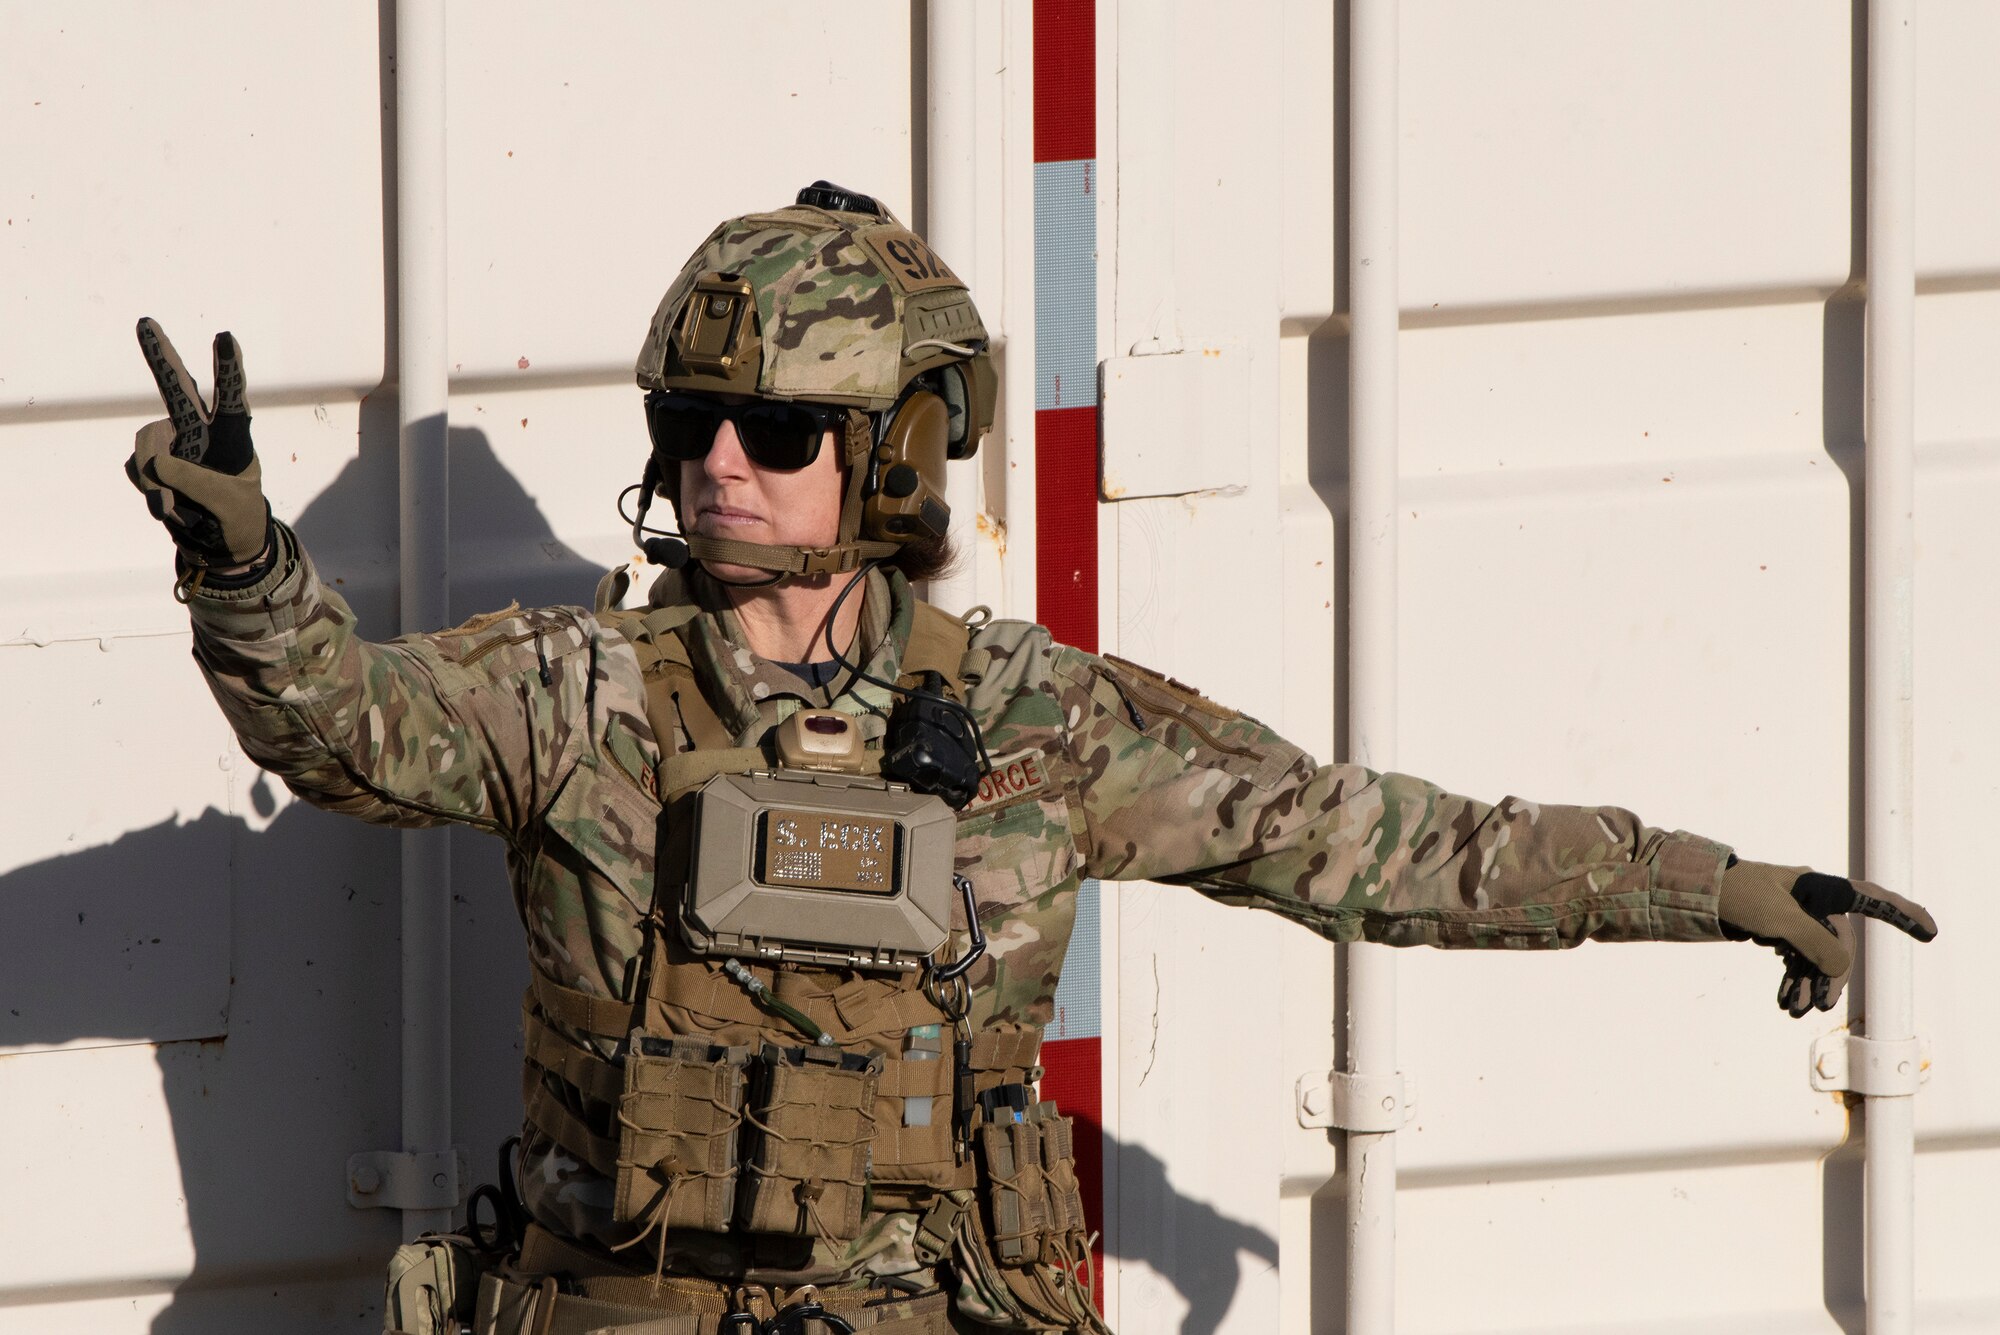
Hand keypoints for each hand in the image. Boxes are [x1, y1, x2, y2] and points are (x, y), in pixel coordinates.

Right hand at [125, 317, 269, 568]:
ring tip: (185, 509)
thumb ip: (195, 480)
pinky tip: (175, 510)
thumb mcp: (227, 502)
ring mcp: (173, 446)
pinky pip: (139, 472)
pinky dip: (155, 497)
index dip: (228, 368)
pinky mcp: (153, 464)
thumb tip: (154, 462)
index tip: (226, 337)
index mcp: (232, 435)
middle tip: (145, 322)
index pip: (232, 397)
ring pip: (147, 448)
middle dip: (161, 356)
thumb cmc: (239, 517)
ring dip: (160, 485)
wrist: (223, 546)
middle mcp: (199, 432)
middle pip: (177, 389)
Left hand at [1718, 861, 1937, 1016]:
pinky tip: (1786, 1001)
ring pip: (1815, 956)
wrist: (1692, 894)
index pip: (1870, 899)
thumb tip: (1842, 967)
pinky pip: (1795, 959)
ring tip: (1794, 1009)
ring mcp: (1794, 917)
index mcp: (1819, 888)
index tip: (1930, 930)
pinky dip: (1794, 980)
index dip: (1902, 913)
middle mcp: (1811, 901)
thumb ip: (1816, 943)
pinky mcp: (1775, 930)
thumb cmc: (1735, 895)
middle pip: (1838, 943)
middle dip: (1830, 976)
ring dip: (1809, 984)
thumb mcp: (1779, 920)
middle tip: (1818, 1005)